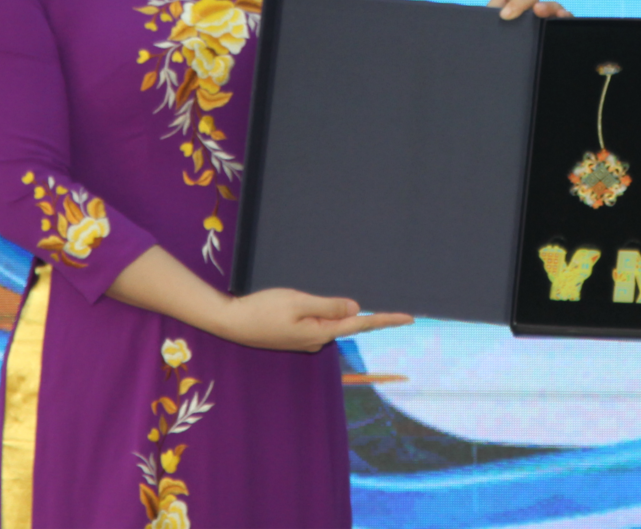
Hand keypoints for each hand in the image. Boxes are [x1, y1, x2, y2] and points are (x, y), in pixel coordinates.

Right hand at [218, 288, 412, 352]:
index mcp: (321, 332)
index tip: (409, 318)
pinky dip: (321, 313)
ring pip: (329, 322)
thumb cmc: (263, 309)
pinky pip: (317, 322)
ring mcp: (306, 340)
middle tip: (363, 304)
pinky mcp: (295, 336)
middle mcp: (317, 340)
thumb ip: (328, 306)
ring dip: (332, 310)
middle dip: (356, 312)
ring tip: (312, 299)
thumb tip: (355, 309)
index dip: (385, 319)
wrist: (231, 322)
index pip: (361, 324)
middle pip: (346, 323)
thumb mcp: (298, 302)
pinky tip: (306, 305)